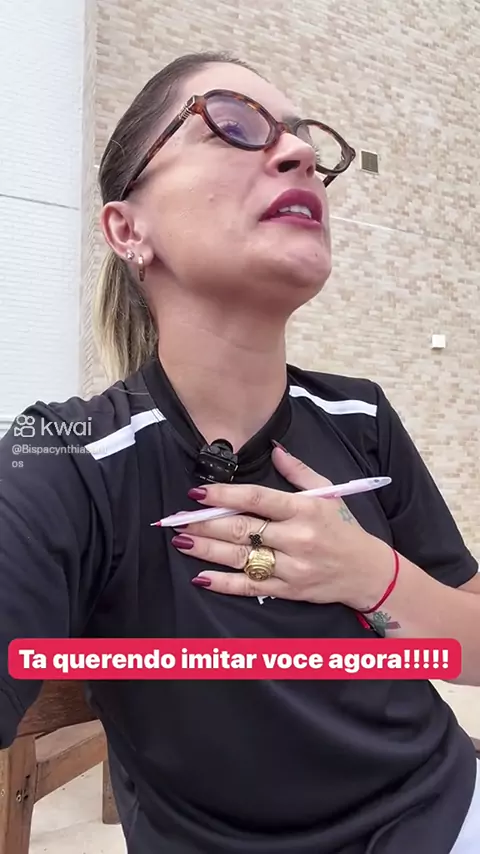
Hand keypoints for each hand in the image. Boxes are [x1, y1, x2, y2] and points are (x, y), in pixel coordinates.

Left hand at [171, 446, 392, 608]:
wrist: (367, 571)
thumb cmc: (345, 528)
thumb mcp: (329, 492)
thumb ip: (298, 471)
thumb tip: (274, 447)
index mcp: (304, 509)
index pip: (258, 499)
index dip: (225, 494)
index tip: (198, 492)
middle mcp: (297, 538)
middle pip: (243, 529)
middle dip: (207, 523)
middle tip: (178, 519)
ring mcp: (291, 567)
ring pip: (241, 558)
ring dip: (207, 549)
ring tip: (182, 540)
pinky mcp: (288, 590)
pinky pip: (250, 587)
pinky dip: (223, 583)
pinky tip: (201, 576)